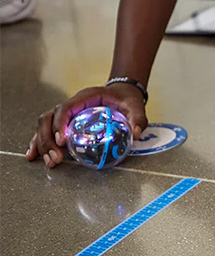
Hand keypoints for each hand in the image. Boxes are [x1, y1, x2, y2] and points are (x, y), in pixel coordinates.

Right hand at [25, 83, 147, 167]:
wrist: (123, 93)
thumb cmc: (126, 99)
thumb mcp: (136, 106)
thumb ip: (138, 119)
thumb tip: (137, 134)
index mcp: (85, 97)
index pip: (65, 108)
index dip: (59, 124)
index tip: (61, 141)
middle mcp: (72, 105)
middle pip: (48, 118)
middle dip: (48, 139)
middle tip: (56, 158)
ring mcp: (67, 114)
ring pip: (44, 125)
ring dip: (42, 144)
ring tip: (49, 161)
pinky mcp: (66, 123)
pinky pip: (47, 131)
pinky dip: (40, 143)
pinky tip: (34, 156)